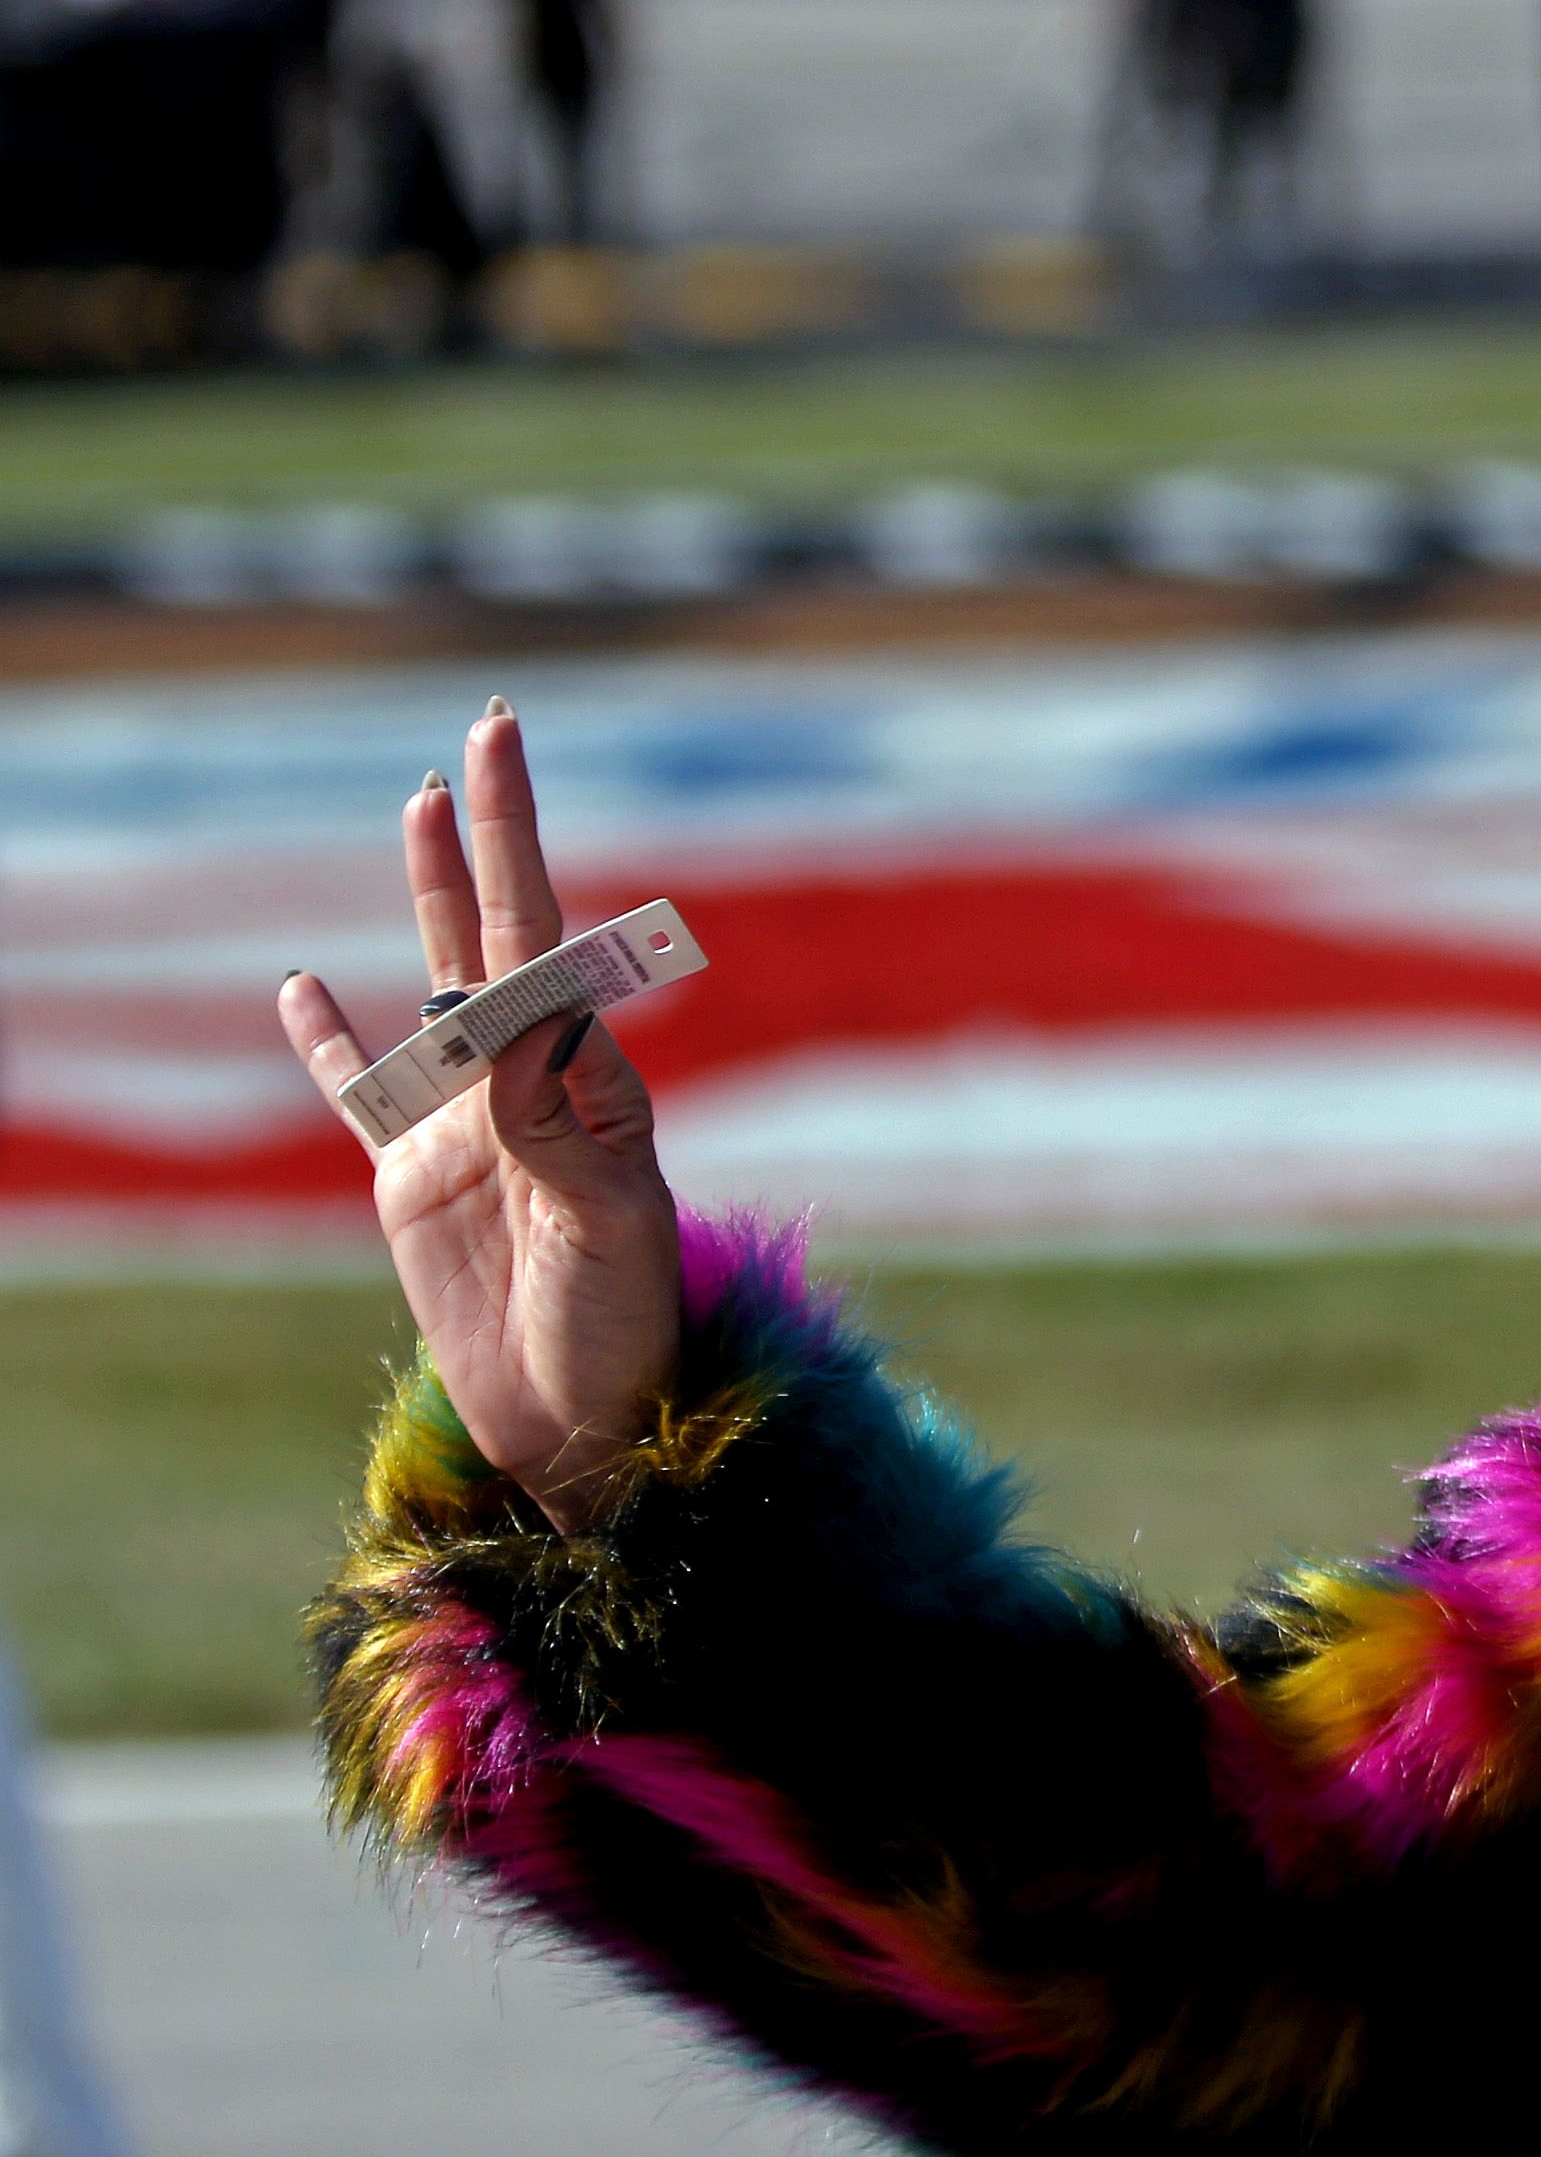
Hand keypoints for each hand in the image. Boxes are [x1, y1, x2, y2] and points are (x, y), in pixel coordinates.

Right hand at [279, 700, 680, 1531]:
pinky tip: (301, 983)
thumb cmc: (624, 1330)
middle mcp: (534, 1085)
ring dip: (429, 900)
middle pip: (502, 935)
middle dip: (496, 835)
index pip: (550, 940)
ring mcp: (469, 1126)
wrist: (587, 1426)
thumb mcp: (610, 1229)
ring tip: (419, 809)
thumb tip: (524, 1032)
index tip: (505, 762)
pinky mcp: (413, 1182)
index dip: (526, 846)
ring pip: (437, 985)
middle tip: (488, 731)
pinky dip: (330, 1043)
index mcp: (591, 1083)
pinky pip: (363, 1094)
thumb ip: (564, 1133)